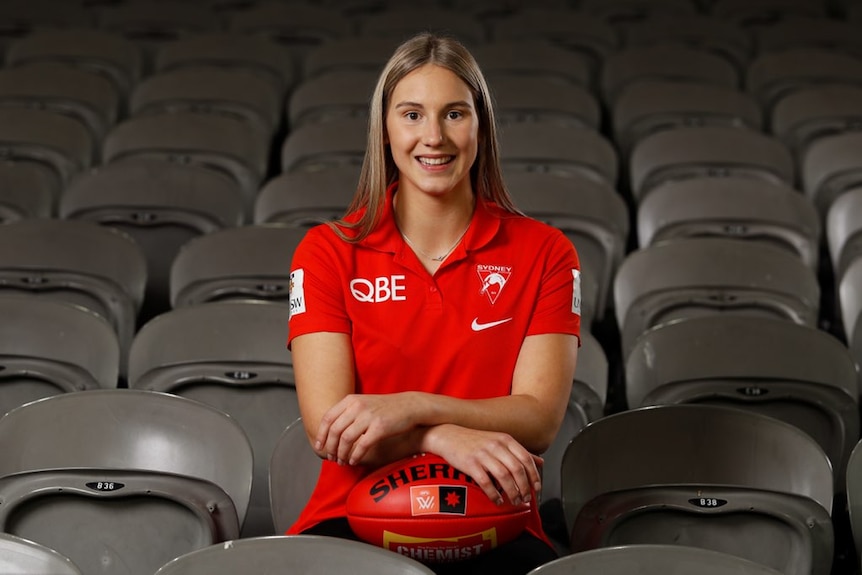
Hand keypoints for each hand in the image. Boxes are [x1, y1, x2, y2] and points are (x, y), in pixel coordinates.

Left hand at [315, 392, 422, 465]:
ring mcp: (368, 416)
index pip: (327, 418)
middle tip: (331, 458)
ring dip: (341, 453)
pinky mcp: (380, 427)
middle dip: (330, 447)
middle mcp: (357, 406)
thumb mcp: (364, 403)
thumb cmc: (386, 408)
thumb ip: (348, 412)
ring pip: (346, 439)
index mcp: (351, 400)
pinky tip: (353, 461)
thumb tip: (330, 431)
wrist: (409, 406)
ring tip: (341, 462)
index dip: (321, 434)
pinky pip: (361, 445)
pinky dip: (355, 455)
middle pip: (335, 430)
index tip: (319, 447)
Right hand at [424, 424, 542, 506]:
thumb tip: (540, 461)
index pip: (526, 458)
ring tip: (514, 501)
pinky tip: (497, 500)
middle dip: (524, 487)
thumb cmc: (474, 441)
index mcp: (505, 439)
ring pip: (504, 476)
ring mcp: (483, 454)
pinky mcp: (470, 464)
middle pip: (517, 469)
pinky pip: (486, 482)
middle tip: (526, 498)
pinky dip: (494, 494)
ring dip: (512, 492)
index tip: (537, 488)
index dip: (534, 475)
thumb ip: (519, 451)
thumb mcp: (499, 441)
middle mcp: (496, 445)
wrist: (448, 436)